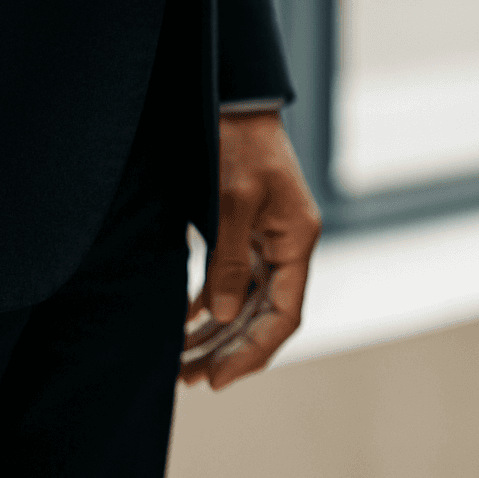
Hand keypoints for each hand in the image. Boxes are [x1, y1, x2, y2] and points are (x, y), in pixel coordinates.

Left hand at [178, 112, 320, 389]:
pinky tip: (185, 322)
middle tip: (188, 378)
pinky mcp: (246, 230)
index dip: (251, 351)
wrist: (233, 98)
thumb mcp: (232, 200)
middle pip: (263, 316)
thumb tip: (224, 313)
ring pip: (246, 302)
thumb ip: (229, 259)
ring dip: (216, 333)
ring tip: (181, 362)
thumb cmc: (238, 142)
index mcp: (297, 240)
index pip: (283, 316)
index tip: (216, 379)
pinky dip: (210, 304)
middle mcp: (287, 245)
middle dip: (227, 350)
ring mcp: (268, 238)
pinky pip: (233, 281)